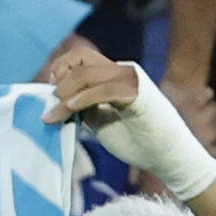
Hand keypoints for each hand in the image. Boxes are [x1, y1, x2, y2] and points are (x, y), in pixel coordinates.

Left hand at [44, 54, 215, 201]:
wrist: (166, 157)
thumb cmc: (137, 142)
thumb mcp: (102, 121)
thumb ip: (85, 108)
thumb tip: (59, 102)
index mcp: (115, 76)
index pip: (82, 58)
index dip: (61, 69)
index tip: (49, 91)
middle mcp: (123, 72)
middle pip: (82, 58)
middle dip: (60, 77)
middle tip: (49, 99)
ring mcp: (131, 80)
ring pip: (88, 73)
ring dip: (66, 91)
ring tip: (54, 111)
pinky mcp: (137, 94)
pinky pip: (103, 90)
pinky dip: (83, 98)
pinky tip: (70, 109)